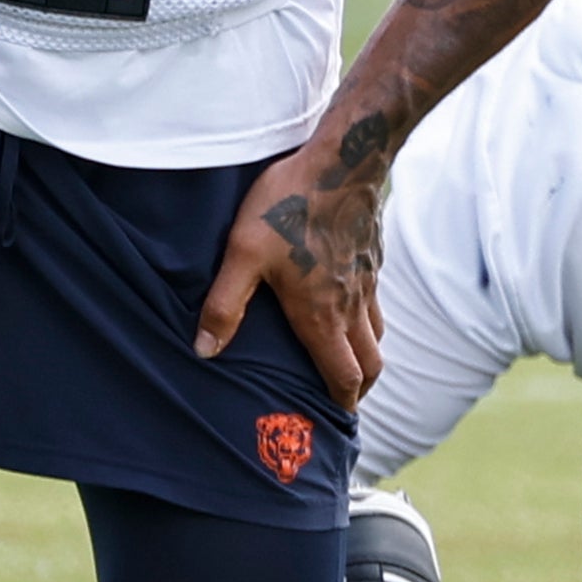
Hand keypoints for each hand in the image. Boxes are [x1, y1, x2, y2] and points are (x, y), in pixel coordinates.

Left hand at [195, 128, 381, 408]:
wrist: (342, 158)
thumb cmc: (288, 205)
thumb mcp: (243, 253)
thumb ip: (225, 304)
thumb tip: (204, 351)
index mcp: (323, 315)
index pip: (345, 377)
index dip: (343, 404)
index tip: (336, 423)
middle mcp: (352, 305)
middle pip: (371, 364)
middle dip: (359, 388)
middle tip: (341, 399)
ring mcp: (367, 280)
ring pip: (377, 333)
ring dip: (365, 354)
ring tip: (344, 359)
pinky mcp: (373, 256)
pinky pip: (376, 300)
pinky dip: (367, 318)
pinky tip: (346, 304)